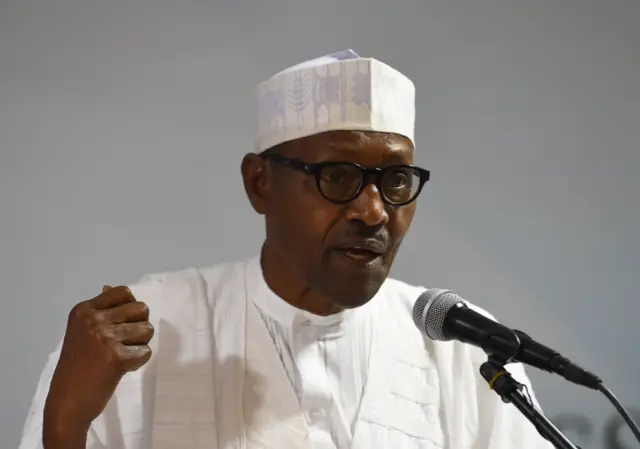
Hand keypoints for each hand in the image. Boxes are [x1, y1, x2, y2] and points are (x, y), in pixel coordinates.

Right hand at [44, 285, 153, 434]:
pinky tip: (122, 369)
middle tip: (125, 342)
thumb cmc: (77, 366)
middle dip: (139, 325)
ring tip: (122, 355)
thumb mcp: (81, 331)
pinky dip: (138, 362)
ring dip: (140, 344)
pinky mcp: (117, 357)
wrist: (67, 402)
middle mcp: (94, 319)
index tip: (123, 323)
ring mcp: (105, 337)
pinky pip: (146, 351)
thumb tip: (110, 286)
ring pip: (147, 329)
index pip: (124, 292)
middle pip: (141, 309)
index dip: (131, 307)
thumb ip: (100, 310)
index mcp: (84, 310)